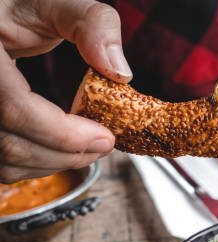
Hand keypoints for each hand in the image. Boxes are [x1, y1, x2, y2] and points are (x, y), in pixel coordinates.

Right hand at [0, 0, 131, 182]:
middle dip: (66, 154)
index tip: (105, 138)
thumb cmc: (15, 5)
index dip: (64, 134)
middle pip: (11, 143)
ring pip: (4, 160)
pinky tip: (58, 150)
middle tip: (103, 147)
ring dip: (52, 163)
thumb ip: (91, 23)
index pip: (15, 109)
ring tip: (86, 149)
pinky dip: (32, 163)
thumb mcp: (53, 2)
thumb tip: (119, 71)